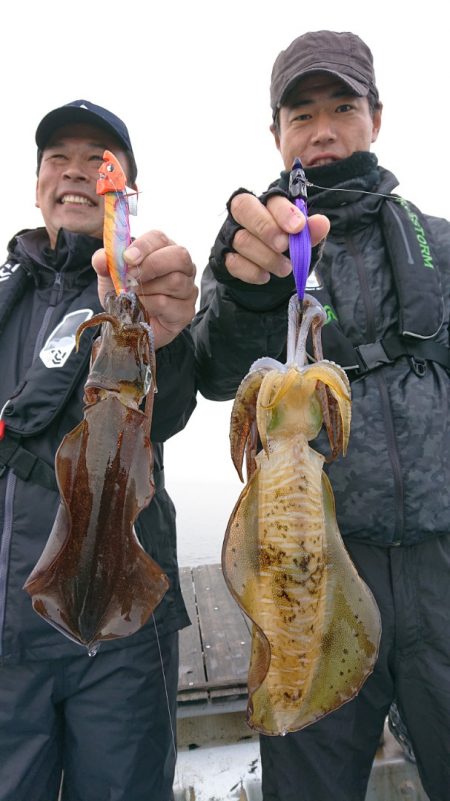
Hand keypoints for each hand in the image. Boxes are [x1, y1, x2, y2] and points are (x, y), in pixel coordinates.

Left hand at [92, 230, 197, 348]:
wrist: (130, 325)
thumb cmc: (126, 294)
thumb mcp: (110, 276)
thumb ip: (104, 263)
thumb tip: (101, 258)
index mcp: (164, 250)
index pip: (160, 239)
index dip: (144, 246)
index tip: (127, 258)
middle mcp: (183, 267)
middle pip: (179, 256)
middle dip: (152, 265)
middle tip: (131, 277)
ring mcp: (188, 289)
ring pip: (174, 281)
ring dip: (147, 289)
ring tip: (133, 296)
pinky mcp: (186, 311)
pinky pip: (167, 304)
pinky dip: (148, 306)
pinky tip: (142, 309)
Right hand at [225, 193, 329, 283]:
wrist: (266, 271)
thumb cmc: (284, 247)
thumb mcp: (300, 240)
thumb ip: (310, 231)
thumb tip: (322, 222)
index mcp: (266, 203)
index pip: (270, 198)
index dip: (283, 212)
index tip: (298, 227)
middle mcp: (244, 214)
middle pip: (244, 208)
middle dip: (266, 228)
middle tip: (284, 246)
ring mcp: (231, 234)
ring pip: (242, 239)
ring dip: (266, 257)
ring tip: (285, 268)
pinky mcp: (224, 256)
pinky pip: (233, 262)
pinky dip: (252, 272)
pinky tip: (266, 276)